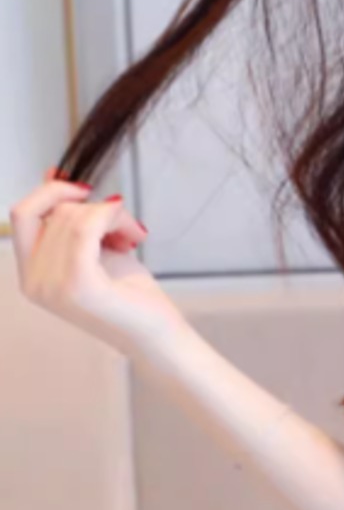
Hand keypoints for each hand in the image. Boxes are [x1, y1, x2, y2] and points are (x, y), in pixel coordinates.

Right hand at [8, 169, 187, 360]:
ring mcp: (54, 286)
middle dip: (96, 209)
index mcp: (31, 274)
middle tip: (125, 227)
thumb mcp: (94, 249)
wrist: (156, 335)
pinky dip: (113, 218)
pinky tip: (131, 233)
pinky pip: (87, 227)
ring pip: (75, 217)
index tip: (85, 192)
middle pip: (56, 212)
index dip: (51, 192)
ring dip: (112, 215)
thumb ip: (71, 219)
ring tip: (130, 236)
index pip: (22, 214)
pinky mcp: (80, 286)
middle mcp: (34, 282)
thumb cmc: (129, 295)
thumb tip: (52, 174)